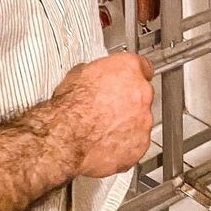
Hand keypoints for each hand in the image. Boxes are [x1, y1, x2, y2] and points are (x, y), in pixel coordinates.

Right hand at [51, 53, 153, 177]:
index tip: (128, 79)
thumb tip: (94, 77)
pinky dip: (125, 143)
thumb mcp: (79, 74)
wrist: (67, 137)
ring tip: (104, 128)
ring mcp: (144, 120)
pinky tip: (106, 142)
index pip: (142, 66)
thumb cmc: (71, 107)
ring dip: (127, 123)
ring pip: (140, 120)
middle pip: (142, 94)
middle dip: (128, 100)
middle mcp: (141, 93)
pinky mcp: (141, 144)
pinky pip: (137, 142)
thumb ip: (98, 73)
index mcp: (128, 69)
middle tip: (108, 106)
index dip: (133, 74)